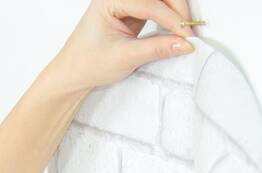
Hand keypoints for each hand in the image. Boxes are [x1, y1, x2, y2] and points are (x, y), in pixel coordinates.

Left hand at [45, 0, 197, 94]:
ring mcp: (124, 3)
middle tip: (189, 31)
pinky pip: (156, 8)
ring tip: (184, 31)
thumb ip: (156, 48)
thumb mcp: (124, 57)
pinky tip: (175, 29)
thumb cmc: (86, 64)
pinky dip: (168, 17)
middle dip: (176, 10)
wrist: (72, 75)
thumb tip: (183, 43)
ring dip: (174, 12)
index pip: (148, 3)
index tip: (186, 33)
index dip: (170, 18)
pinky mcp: (131, 12)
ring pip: (159, 0)